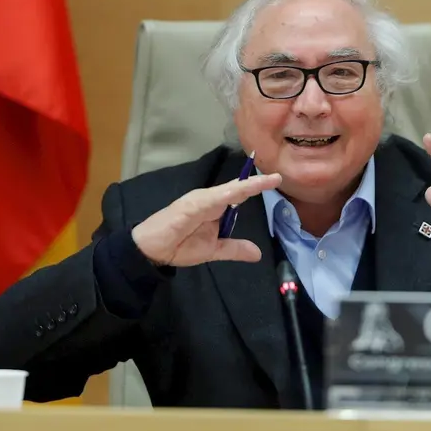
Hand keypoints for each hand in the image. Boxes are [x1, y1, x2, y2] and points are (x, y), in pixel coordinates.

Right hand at [130, 173, 282, 265]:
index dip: (256, 188)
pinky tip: (237, 192)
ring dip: (245, 186)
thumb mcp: (214, 250)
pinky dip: (224, 196)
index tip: (276, 180)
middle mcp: (209, 199)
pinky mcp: (188, 205)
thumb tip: (258, 254)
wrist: (152, 250)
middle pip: (236, 188)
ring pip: (226, 191)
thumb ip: (234, 248)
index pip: (239, 194)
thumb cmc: (180, 245)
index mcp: (215, 207)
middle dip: (256, 183)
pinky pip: (209, 200)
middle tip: (277, 177)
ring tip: (265, 182)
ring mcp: (199, 200)